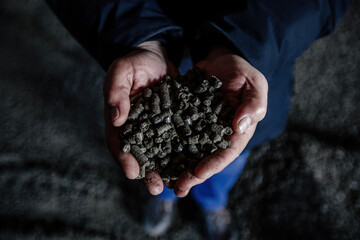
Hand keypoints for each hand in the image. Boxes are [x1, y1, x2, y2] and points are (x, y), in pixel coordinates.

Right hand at [103, 41, 177, 194]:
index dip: (124, 159)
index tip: (133, 172)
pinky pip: (178, 142)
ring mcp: (156, 129)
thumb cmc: (134, 63)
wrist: (155, 56)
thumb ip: (116, 92)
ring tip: (177, 184)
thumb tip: (116, 118)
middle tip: (157, 188)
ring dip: (168, 170)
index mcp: (120, 122)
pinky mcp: (173, 125)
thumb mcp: (121, 72)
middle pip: (140, 156)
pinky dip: (183, 154)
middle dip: (148, 174)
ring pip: (160, 154)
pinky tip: (193, 164)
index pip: (119, 144)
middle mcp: (137, 130)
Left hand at [173, 45, 267, 196]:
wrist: (221, 60)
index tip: (197, 173)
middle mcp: (217, 135)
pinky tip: (154, 156)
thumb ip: (253, 104)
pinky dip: (166, 147)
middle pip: (205, 159)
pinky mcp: (186, 120)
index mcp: (237, 132)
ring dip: (177, 168)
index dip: (212, 165)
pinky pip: (176, 135)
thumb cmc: (242, 71)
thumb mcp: (254, 83)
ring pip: (188, 153)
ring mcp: (200, 129)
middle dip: (192, 175)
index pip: (226, 153)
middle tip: (177, 188)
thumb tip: (240, 126)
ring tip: (162, 181)